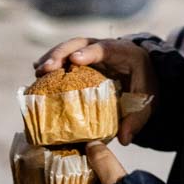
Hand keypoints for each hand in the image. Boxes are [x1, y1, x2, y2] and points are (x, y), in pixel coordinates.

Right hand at [34, 38, 158, 144]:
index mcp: (123, 53)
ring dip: (51, 58)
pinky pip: (64, 57)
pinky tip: (37, 76)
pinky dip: (51, 64)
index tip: (75, 60)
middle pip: (80, 43)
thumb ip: (137, 119)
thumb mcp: (147, 102)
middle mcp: (104, 46)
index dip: (90, 52)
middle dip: (61, 54)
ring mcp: (90, 50)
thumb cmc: (144, 85)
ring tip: (37, 73)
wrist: (143, 73)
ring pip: (68, 48)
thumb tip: (124, 139)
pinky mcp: (81, 58)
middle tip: (46, 68)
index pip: (105, 48)